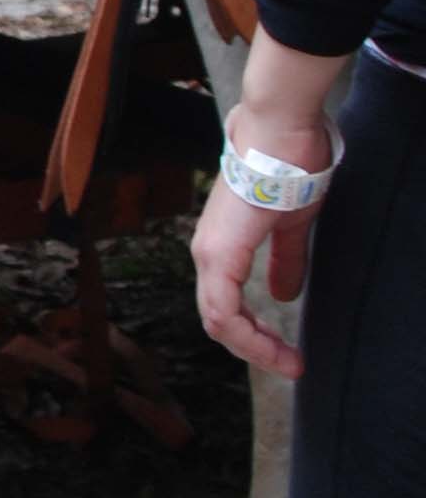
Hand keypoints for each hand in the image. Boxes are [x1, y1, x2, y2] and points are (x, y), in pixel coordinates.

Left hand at [191, 100, 334, 374]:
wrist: (280, 133)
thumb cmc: (287, 169)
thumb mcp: (291, 226)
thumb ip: (285, 262)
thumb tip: (284, 295)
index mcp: (221, 248)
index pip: (227, 307)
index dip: (255, 335)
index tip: (288, 353)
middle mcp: (206, 254)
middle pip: (219, 320)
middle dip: (256, 348)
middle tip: (290, 365)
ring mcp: (209, 254)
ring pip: (218, 321)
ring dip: (253, 348)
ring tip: (288, 363)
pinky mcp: (219, 254)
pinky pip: (223, 311)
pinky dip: (247, 336)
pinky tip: (274, 348)